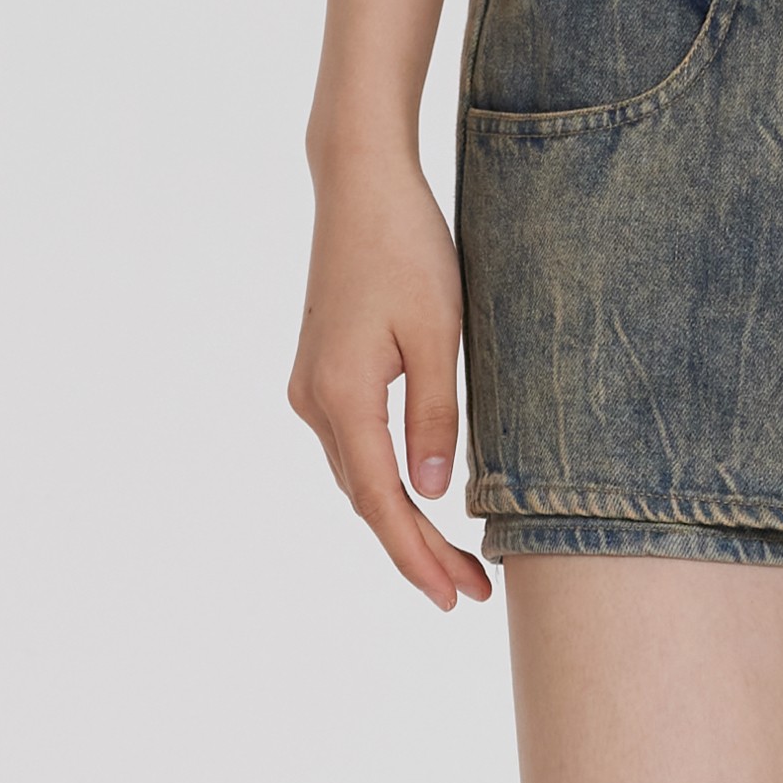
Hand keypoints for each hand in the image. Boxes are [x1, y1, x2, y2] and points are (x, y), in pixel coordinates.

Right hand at [289, 157, 491, 608]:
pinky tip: (418, 498)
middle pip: (368, 499)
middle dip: (417, 550)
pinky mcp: (321, 370)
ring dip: (401, 519)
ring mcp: (311, 386)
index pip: (384, 502)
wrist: (360, 186)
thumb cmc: (407, 248)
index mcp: (344, 396)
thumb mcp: (438, 333)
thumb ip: (435, 416)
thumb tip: (430, 492)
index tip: (455, 596)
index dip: (418, 555)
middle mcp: (315, 400)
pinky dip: (385, 481)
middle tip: (470, 594)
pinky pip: (354, 446)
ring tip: (455, 560)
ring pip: (358, 475)